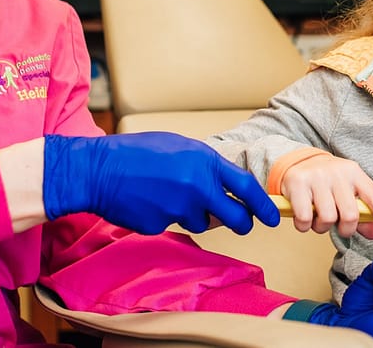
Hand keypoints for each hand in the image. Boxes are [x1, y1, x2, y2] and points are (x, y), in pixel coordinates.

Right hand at [42, 131, 279, 234]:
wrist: (99, 169)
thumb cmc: (137, 152)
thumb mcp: (178, 147)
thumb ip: (204, 167)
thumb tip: (224, 187)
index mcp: (203, 161)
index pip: (245, 186)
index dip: (263, 204)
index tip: (273, 216)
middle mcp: (196, 186)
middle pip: (234, 217)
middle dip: (242, 224)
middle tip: (242, 224)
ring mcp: (179, 208)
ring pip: (201, 223)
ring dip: (193, 215)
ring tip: (168, 195)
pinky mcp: (162, 225)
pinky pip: (174, 226)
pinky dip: (166, 217)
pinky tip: (149, 201)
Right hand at [282, 153, 372, 239]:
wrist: (298, 162)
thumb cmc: (326, 181)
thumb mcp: (346, 191)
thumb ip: (361, 213)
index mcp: (354, 173)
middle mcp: (337, 172)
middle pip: (350, 214)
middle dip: (345, 229)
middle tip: (337, 227)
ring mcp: (317, 176)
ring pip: (328, 218)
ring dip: (322, 227)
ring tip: (317, 219)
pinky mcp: (298, 182)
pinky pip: (305, 218)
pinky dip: (304, 225)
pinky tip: (304, 218)